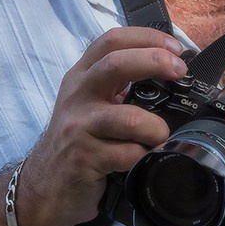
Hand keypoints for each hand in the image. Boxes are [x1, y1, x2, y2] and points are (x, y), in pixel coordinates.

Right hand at [19, 27, 187, 225]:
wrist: (44, 187)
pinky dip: (144, 155)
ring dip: (156, 127)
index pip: (112, 40)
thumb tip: (170, 70)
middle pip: (116, 64)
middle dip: (154, 62)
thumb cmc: (77, 140)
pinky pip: (127, 154)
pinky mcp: (83, 158)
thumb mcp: (91, 103)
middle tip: (180, 72)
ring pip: (128, 118)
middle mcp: (78, 95)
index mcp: (82, 76)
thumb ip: (119, 84)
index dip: (147, 38)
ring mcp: (78, 127)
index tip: (176, 49)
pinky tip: (144, 158)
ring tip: (162, 136)